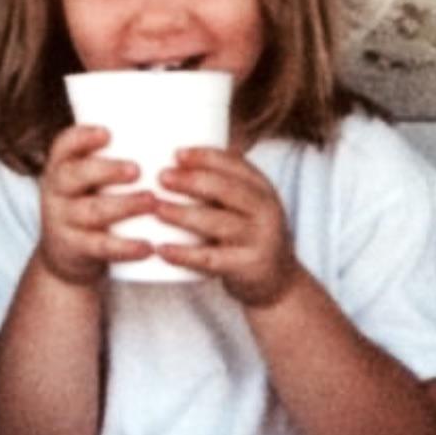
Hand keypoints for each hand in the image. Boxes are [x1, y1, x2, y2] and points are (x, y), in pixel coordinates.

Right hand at [35, 124, 155, 287]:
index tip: (108, 133)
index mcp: (61, 165)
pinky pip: (100, 247)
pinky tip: (148, 246)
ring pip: (92, 211)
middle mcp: (56, 190)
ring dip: (124, 205)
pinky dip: (125, 247)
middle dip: (106, 170)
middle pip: (74, 175)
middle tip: (137, 169)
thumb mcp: (87, 179)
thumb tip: (171, 130)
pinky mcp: (75, 248)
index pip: (64, 145)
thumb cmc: (89, 203)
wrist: (65, 255)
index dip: (82, 137)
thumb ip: (113, 158)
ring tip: (152, 200)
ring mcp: (62, 220)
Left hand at [152, 146, 300, 307]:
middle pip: (227, 190)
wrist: (278, 281)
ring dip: (184, 214)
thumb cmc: (248, 232)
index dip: (206, 157)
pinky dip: (185, 255)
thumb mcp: (245, 203)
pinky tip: (162, 249)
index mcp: (262, 188)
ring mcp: (259, 240)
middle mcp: (265, 211)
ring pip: (219, 223)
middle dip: (192, 181)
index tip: (177, 154)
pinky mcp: (248, 267)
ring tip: (157, 208)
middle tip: (161, 177)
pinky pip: (212, 260)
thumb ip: (219, 182)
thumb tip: (171, 153)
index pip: (236, 165)